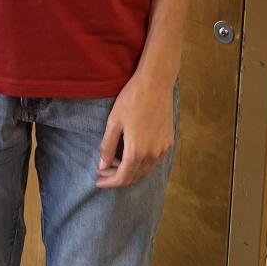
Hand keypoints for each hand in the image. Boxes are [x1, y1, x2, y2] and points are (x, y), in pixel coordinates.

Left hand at [95, 70, 175, 188]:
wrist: (156, 83)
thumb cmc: (132, 99)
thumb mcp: (114, 121)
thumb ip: (107, 146)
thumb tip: (102, 165)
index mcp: (137, 151)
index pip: (122, 178)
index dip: (109, 182)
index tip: (98, 180)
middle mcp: (152, 154)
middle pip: (134, 177)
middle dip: (117, 177)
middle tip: (103, 169)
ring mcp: (163, 149)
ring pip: (145, 170)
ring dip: (130, 171)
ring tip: (116, 162)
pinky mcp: (168, 141)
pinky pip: (154, 161)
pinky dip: (141, 163)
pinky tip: (133, 154)